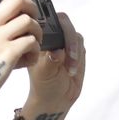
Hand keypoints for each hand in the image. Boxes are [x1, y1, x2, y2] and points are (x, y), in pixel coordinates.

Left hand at [23, 4, 83, 118]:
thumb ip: (49, 61)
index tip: (57, 41)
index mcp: (37, 40)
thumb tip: (58, 51)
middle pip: (64, 24)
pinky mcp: (77, 48)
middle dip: (69, 40)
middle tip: (68, 56)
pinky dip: (79, 57)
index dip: (53, 26)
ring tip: (69, 70)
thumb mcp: (43, 74)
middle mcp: (51, 38)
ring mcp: (64, 42)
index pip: (45, 22)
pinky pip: (82, 45)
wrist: (56, 97)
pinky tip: (71, 70)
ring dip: (74, 52)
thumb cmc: (43, 85)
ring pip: (75, 36)